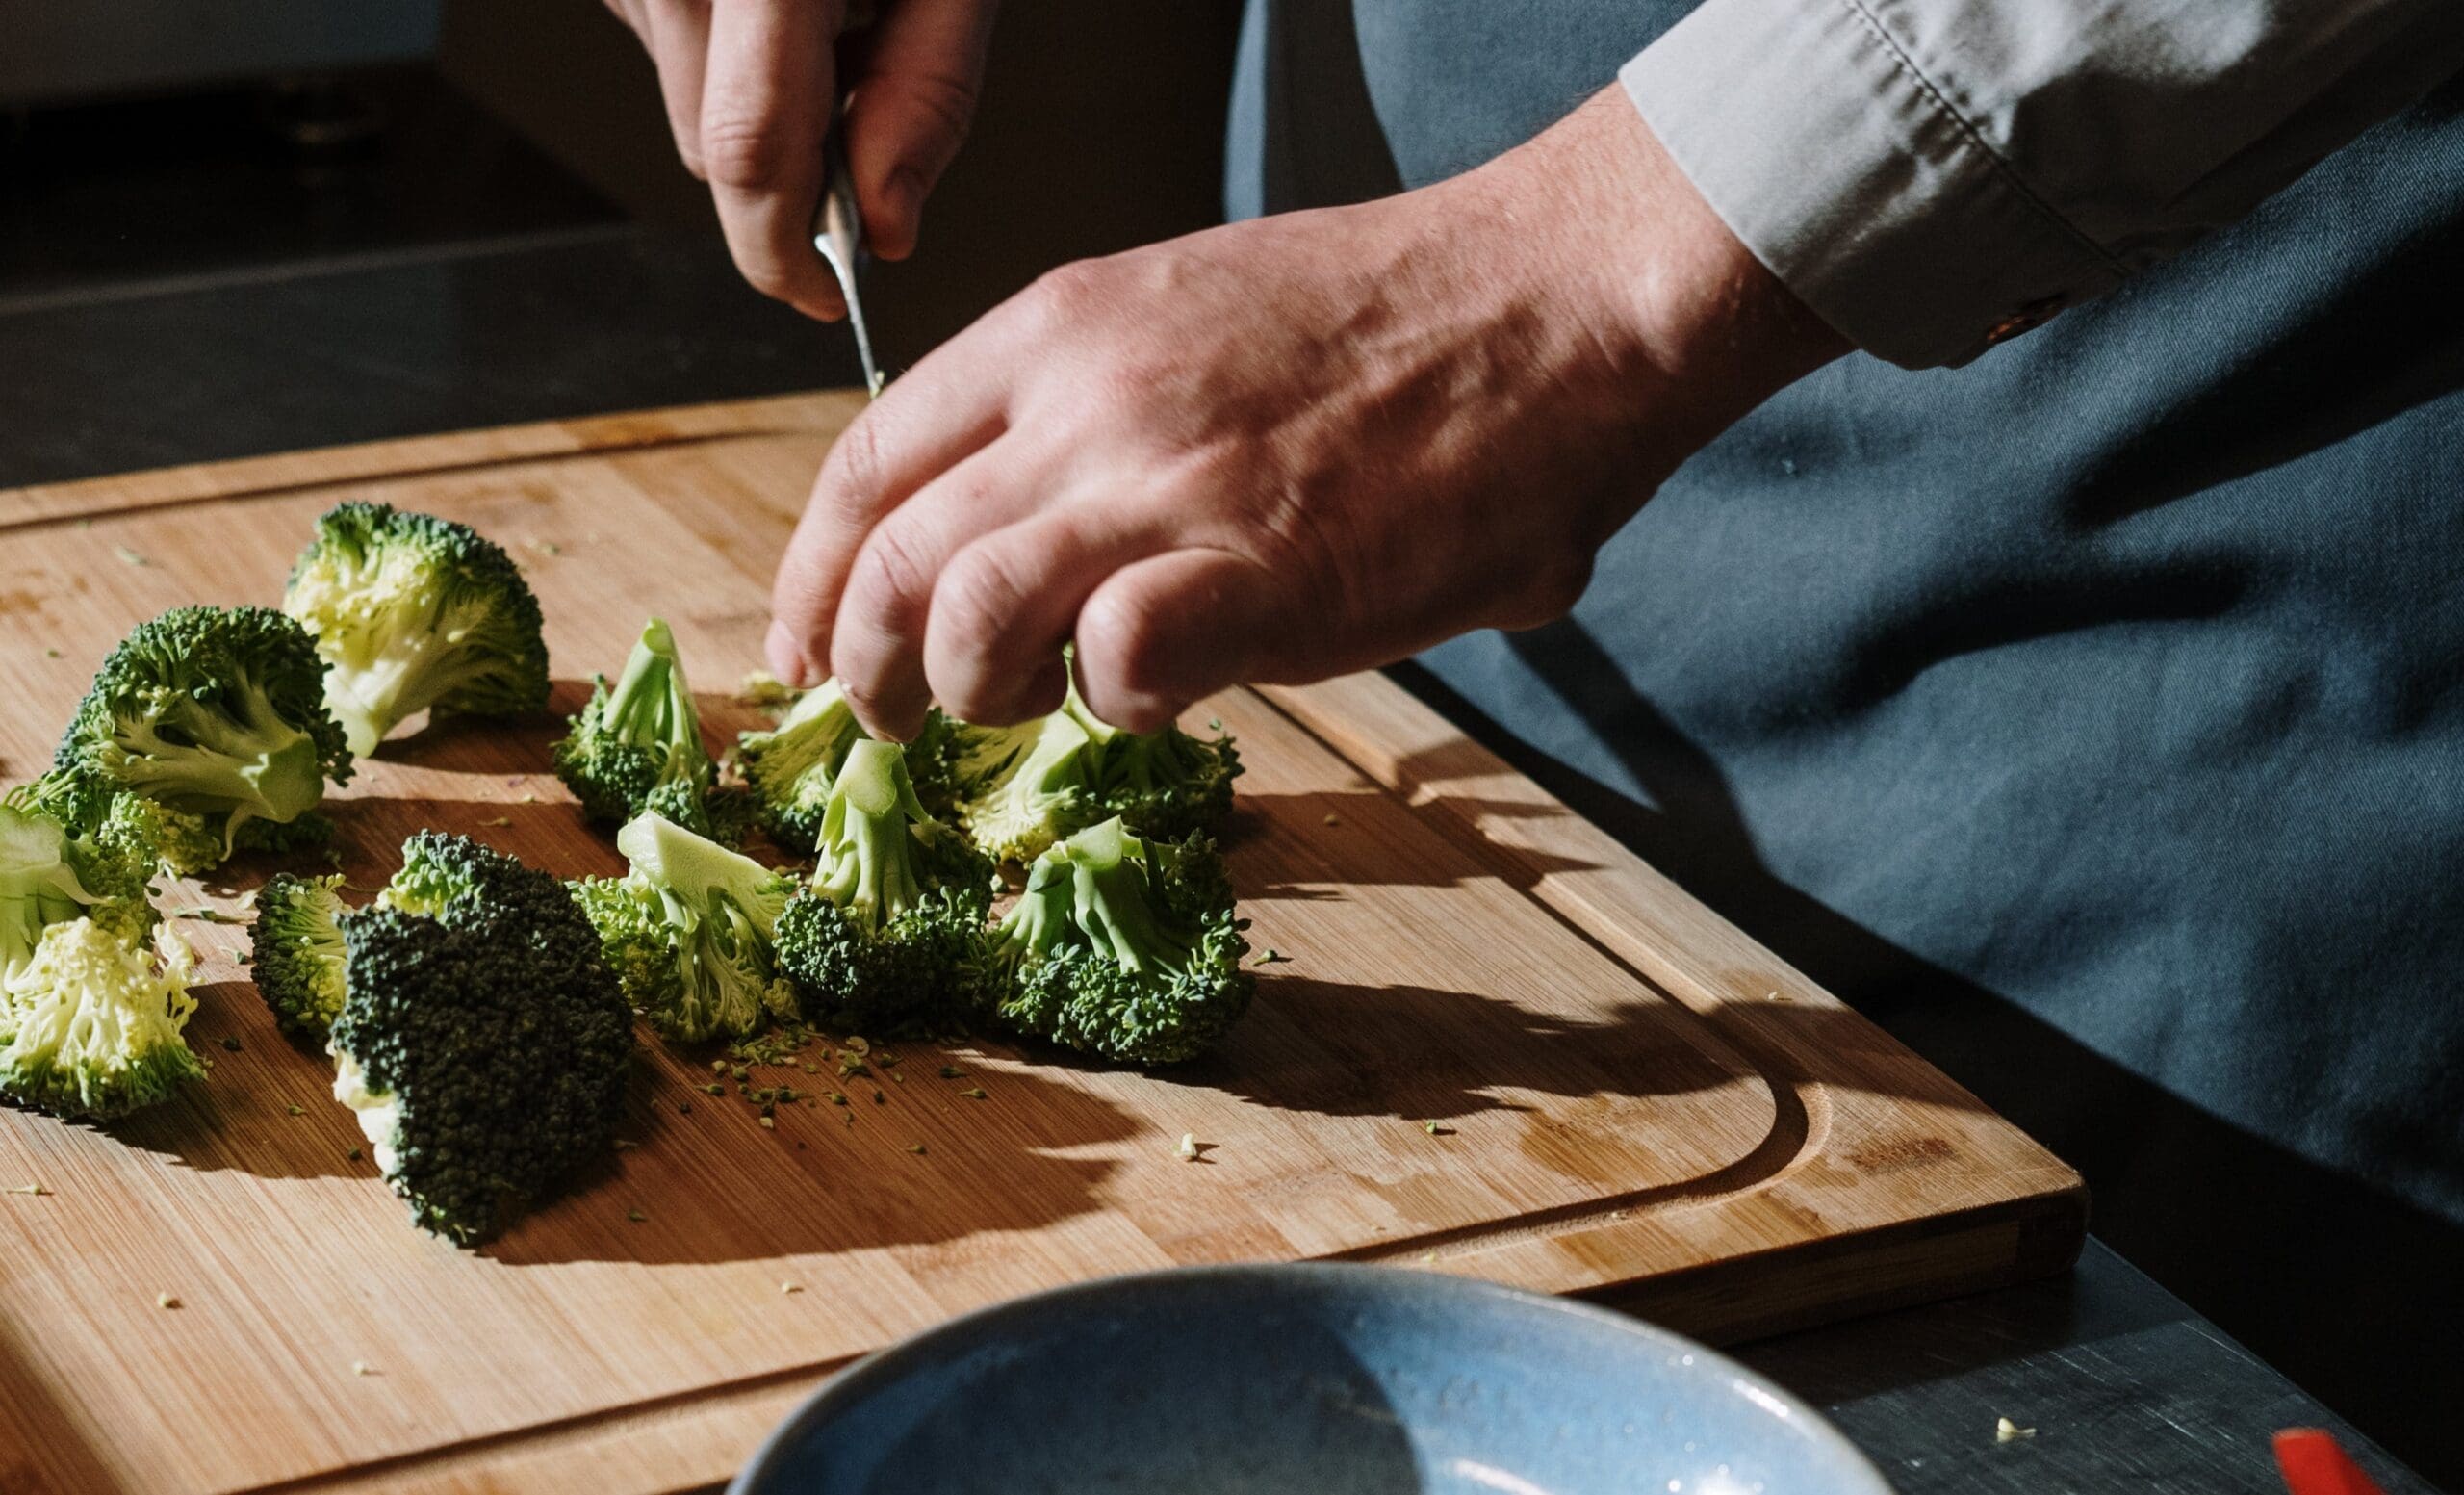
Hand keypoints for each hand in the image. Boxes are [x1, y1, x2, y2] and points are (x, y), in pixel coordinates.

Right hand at [602, 0, 997, 317]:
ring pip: (692, 116)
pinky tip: (788, 5)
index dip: (790, 250)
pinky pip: (675, 61)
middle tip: (874, 105)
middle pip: (716, 152)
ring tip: (835, 20)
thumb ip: (929, 91)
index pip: (750, 151)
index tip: (828, 296)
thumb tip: (885, 228)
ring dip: (767, 111)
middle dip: (800, 178)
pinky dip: (735, 63)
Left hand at [768, 89, 1849, 736]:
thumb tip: (1038, 547)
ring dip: (973, 699)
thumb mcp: (1191, 316)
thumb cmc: (1391, 321)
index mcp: (1058, 329)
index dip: (814, 577)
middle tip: (893, 720)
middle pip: (891, 565)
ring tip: (1025, 711)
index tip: (805, 647)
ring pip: (966, 624)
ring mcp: (1168, 485)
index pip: (867, 466)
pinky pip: (1118, 665)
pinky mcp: (1263, 573)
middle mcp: (1086, 402)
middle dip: (865, 671)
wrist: (1554, 299)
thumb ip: (1093, 417)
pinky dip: (1118, 704)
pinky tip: (1166, 693)